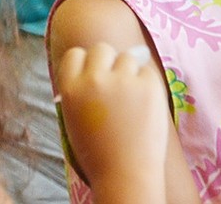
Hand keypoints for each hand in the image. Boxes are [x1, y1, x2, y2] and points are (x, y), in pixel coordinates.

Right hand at [54, 43, 168, 200]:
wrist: (125, 173)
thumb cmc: (98, 152)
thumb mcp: (74, 119)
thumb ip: (81, 91)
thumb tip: (96, 67)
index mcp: (70, 89)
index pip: (76, 54)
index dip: (86, 63)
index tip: (94, 73)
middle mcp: (95, 79)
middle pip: (102, 48)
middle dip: (109, 61)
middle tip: (116, 83)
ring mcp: (124, 80)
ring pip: (128, 56)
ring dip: (130, 70)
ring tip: (131, 99)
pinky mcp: (150, 84)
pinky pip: (148, 71)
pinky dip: (148, 83)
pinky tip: (144, 105)